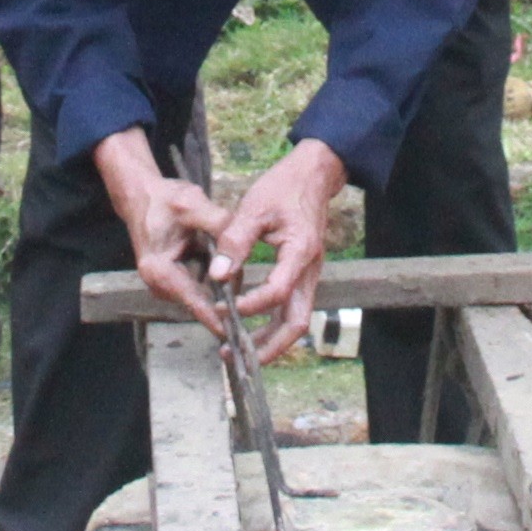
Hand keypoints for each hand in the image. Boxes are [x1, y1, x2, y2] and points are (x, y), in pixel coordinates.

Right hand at [96, 130, 234, 336]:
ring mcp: (163, 287)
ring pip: (204, 292)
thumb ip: (219, 225)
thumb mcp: (194, 204)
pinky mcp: (170, 284)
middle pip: (203, 298)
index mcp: (160, 271)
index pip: (195, 302)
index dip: (218, 318)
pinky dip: (210, 271)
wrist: (143, 196)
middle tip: (225, 251)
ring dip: (217, 274)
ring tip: (208, 242)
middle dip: (223, 282)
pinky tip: (204, 247)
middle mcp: (158, 285)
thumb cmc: (165, 200)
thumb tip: (240, 248)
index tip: (238, 332)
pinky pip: (200, 285)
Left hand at [208, 140, 347, 368]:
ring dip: (269, 340)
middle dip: (268, 346)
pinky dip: (271, 322)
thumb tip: (217, 275)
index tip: (223, 308)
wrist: (313, 175)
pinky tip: (247, 325)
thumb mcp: (254, 208)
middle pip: (296, 323)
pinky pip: (291, 308)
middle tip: (234, 355)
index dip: (251, 306)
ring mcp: (309, 274)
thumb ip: (234, 242)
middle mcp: (310, 269)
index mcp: (300, 251)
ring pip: (295, 320)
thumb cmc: (284, 187)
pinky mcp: (302, 274)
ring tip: (237, 349)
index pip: (278, 292)